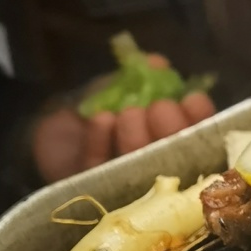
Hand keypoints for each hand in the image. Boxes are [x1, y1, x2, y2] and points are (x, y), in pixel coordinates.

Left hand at [31, 55, 216, 183]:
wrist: (51, 132)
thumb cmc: (96, 109)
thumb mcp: (118, 86)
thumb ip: (140, 76)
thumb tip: (157, 62)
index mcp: (170, 139)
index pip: (196, 133)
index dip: (199, 118)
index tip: (193, 99)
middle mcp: (155, 164)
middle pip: (176, 156)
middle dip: (172, 129)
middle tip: (161, 108)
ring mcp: (125, 182)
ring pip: (140, 166)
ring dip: (138, 137)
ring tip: (129, 112)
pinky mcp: (92, 188)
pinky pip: (100, 167)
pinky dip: (101, 142)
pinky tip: (102, 118)